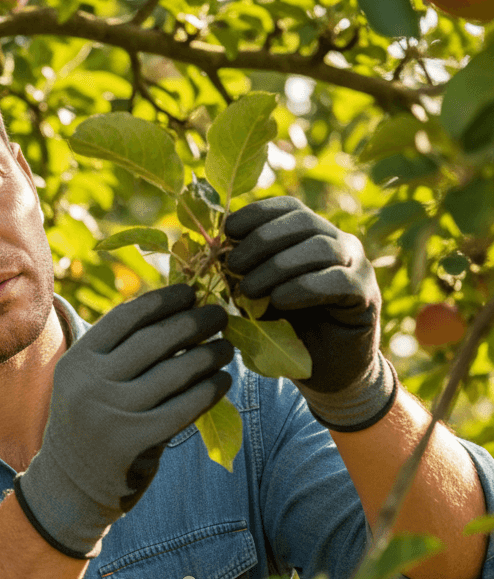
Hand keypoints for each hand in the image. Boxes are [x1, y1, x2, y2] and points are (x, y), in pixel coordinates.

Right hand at [15, 284, 232, 557]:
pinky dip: (208, 391)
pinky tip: (222, 381)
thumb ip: (120, 351)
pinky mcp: (134, 441)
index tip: (190, 292)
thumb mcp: (88, 381)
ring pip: (174, 373)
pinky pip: (183, 408)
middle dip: (193, 322)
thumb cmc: (91, 422)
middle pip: (154, 340)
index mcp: (78, 360)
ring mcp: (111, 413)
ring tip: (226, 347)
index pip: (126, 317)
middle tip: (219, 314)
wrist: (71, 485)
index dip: (163, 300)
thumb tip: (178, 312)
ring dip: (208, 355)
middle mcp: (90, 383)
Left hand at [223, 196, 395, 429]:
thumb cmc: (285, 327)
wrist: (322, 370)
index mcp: (311, 234)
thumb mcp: (255, 293)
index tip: (227, 232)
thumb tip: (214, 251)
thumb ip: (242, 270)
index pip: (287, 208)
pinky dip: (303, 287)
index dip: (256, 214)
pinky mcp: (365, 295)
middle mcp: (338, 243)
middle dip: (261, 240)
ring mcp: (357, 266)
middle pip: (302, 221)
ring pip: (320, 247)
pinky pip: (337, 280)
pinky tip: (279, 300)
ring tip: (249, 289)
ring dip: (277, 266)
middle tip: (232, 266)